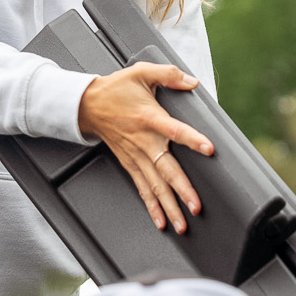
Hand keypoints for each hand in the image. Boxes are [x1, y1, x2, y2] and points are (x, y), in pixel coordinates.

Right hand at [77, 63, 214, 232]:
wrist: (87, 105)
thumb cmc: (115, 90)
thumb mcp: (141, 72)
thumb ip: (168, 74)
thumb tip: (191, 81)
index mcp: (150, 118)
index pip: (174, 130)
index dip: (192, 138)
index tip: (208, 148)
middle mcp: (144, 141)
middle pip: (166, 169)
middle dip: (182, 189)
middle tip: (195, 206)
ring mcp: (136, 156)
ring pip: (155, 185)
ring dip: (169, 206)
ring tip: (182, 223)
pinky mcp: (130, 164)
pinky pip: (142, 189)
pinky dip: (151, 207)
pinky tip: (161, 221)